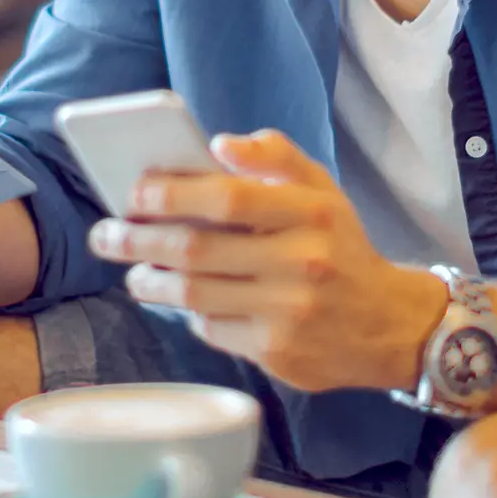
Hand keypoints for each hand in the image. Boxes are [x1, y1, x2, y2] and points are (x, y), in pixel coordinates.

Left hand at [87, 130, 443, 389]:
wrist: (390, 325)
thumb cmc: (341, 249)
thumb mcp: (323, 191)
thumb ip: (275, 157)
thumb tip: (221, 143)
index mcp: (310, 213)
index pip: (228, 197)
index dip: (172, 194)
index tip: (134, 192)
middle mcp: (301, 262)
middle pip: (198, 249)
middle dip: (139, 239)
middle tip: (106, 233)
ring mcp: (288, 312)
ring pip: (195, 294)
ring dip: (150, 281)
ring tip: (132, 271)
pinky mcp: (277, 354)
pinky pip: (213, 329)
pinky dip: (190, 313)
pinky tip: (180, 301)